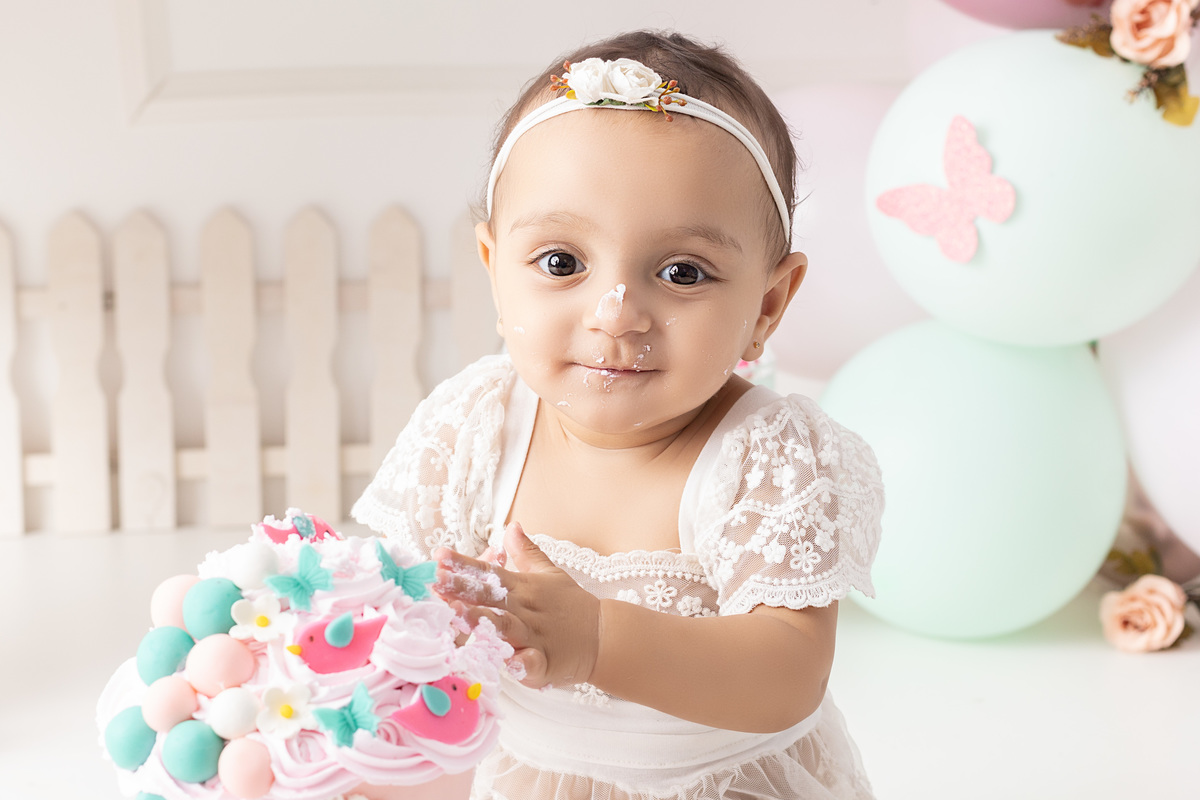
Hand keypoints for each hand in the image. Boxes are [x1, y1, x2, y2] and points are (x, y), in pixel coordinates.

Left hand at [433, 522, 599, 689]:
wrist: (605, 636)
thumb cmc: (571, 605)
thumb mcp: (550, 573)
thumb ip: (526, 552)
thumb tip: (510, 526)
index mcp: (524, 588)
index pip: (490, 573)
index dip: (464, 565)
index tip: (438, 556)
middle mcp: (526, 610)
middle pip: (491, 597)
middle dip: (462, 588)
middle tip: (436, 580)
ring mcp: (535, 637)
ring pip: (505, 627)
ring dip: (482, 620)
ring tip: (458, 612)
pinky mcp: (545, 664)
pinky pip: (531, 663)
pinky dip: (521, 662)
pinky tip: (506, 659)